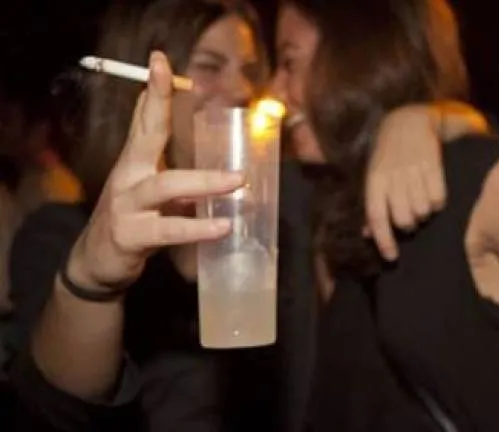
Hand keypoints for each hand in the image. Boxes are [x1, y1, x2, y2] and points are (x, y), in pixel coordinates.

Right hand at [67, 52, 242, 290]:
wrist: (96, 263)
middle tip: (187, 82)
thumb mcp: (146, 183)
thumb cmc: (131, 218)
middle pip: (146, 136)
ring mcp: (127, 206)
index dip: (153, 90)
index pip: (144, 118)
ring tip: (237, 181)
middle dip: (159, 105)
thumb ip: (165, 159)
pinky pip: (170, 230)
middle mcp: (128, 177)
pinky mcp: (132, 236)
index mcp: (135, 161)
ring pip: (166, 186)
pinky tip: (222, 226)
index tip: (160, 60)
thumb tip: (192, 129)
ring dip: (203, 181)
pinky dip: (198, 228)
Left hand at [365, 105, 445, 260]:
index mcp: (375, 180)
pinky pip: (438, 199)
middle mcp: (393, 176)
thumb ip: (373, 205)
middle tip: (411, 220)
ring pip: (422, 211)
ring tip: (422, 204)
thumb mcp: (374, 176)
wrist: (408, 120)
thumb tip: (367, 235)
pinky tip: (433, 194)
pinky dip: (437, 203)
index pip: (376, 216)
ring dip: (424, 214)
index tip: (392, 257)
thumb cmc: (388, 154)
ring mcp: (413, 170)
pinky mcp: (433, 165)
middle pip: (402, 219)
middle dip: (408, 226)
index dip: (383, 240)